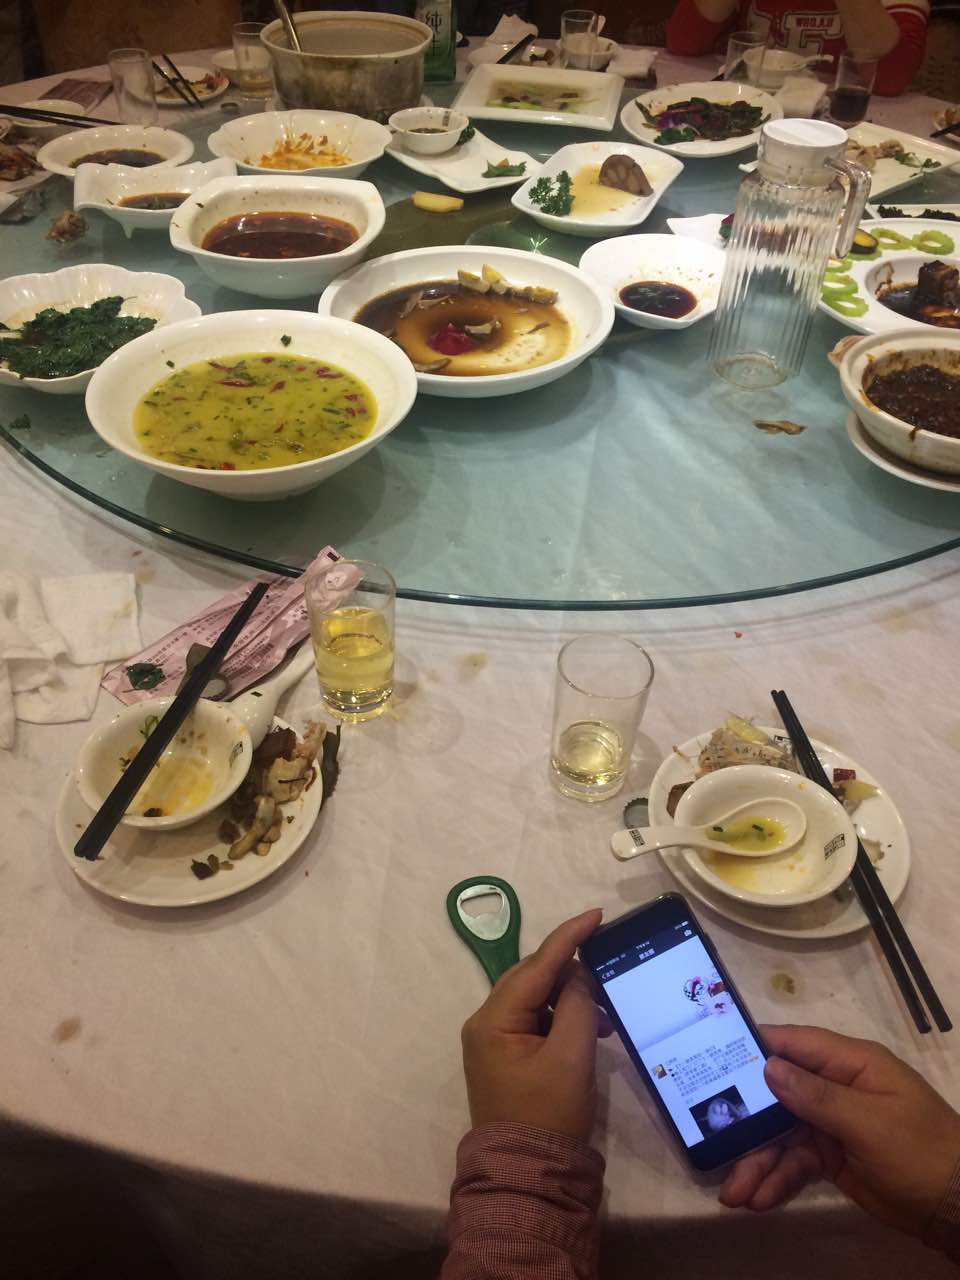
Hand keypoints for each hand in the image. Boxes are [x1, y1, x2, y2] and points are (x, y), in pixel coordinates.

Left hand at [460, 909, 605, 1141]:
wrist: (529, 1174)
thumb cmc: (549, 1114)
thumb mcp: (571, 1057)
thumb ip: (579, 1007)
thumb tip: (580, 976)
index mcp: (493, 1019)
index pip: (536, 964)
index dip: (569, 936)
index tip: (597, 914)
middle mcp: (486, 1023)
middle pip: (532, 977)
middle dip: (571, 970)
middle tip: (608, 966)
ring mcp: (494, 1040)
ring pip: (537, 998)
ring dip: (571, 997)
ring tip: (606, 1013)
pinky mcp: (508, 1056)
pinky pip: (537, 1020)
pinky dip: (564, 1018)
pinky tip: (591, 1028)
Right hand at [721, 1024, 959, 1235]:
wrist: (957, 1206)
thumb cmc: (919, 1150)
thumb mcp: (869, 1122)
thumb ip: (816, 1095)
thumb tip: (768, 1067)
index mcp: (850, 1063)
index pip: (794, 1044)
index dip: (755, 1049)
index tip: (712, 1056)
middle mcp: (836, 1087)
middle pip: (778, 1096)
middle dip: (748, 1125)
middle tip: (715, 1145)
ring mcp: (833, 1123)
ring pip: (781, 1135)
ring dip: (758, 1162)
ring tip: (734, 1195)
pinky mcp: (832, 1156)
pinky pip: (795, 1162)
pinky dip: (777, 1179)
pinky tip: (759, 1200)